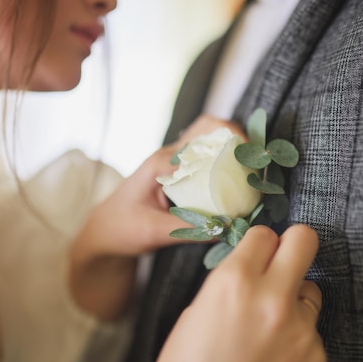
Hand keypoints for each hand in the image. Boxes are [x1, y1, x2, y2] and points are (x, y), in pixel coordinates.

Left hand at [71, 114, 245, 258]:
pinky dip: (224, 164)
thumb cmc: (121, 229)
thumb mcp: (153, 232)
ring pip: (209, 141)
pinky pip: (205, 160)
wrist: (103, 232)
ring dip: (232, 148)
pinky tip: (238, 183)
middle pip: (209, 129)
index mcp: (162, 162)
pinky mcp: (178, 175)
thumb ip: (190, 231)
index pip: (203, 135)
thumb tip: (231, 230)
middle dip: (238, 137)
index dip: (233, 139)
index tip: (254, 158)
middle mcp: (170, 156)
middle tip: (260, 159)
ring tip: (254, 169)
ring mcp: (174, 163)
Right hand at [148, 224, 325, 361]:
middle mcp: (271, 298)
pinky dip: (296, 337)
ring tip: (268, 327)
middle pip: (304, 240)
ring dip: (293, 298)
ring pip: (311, 289)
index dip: (258, 243)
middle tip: (282, 260)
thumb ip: (228, 284)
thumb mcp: (194, 316)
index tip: (256, 253)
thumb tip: (251, 268)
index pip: (263, 234)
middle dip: (293, 245)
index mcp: (233, 282)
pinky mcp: (316, 357)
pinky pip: (312, 330)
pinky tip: (273, 358)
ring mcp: (299, 329)